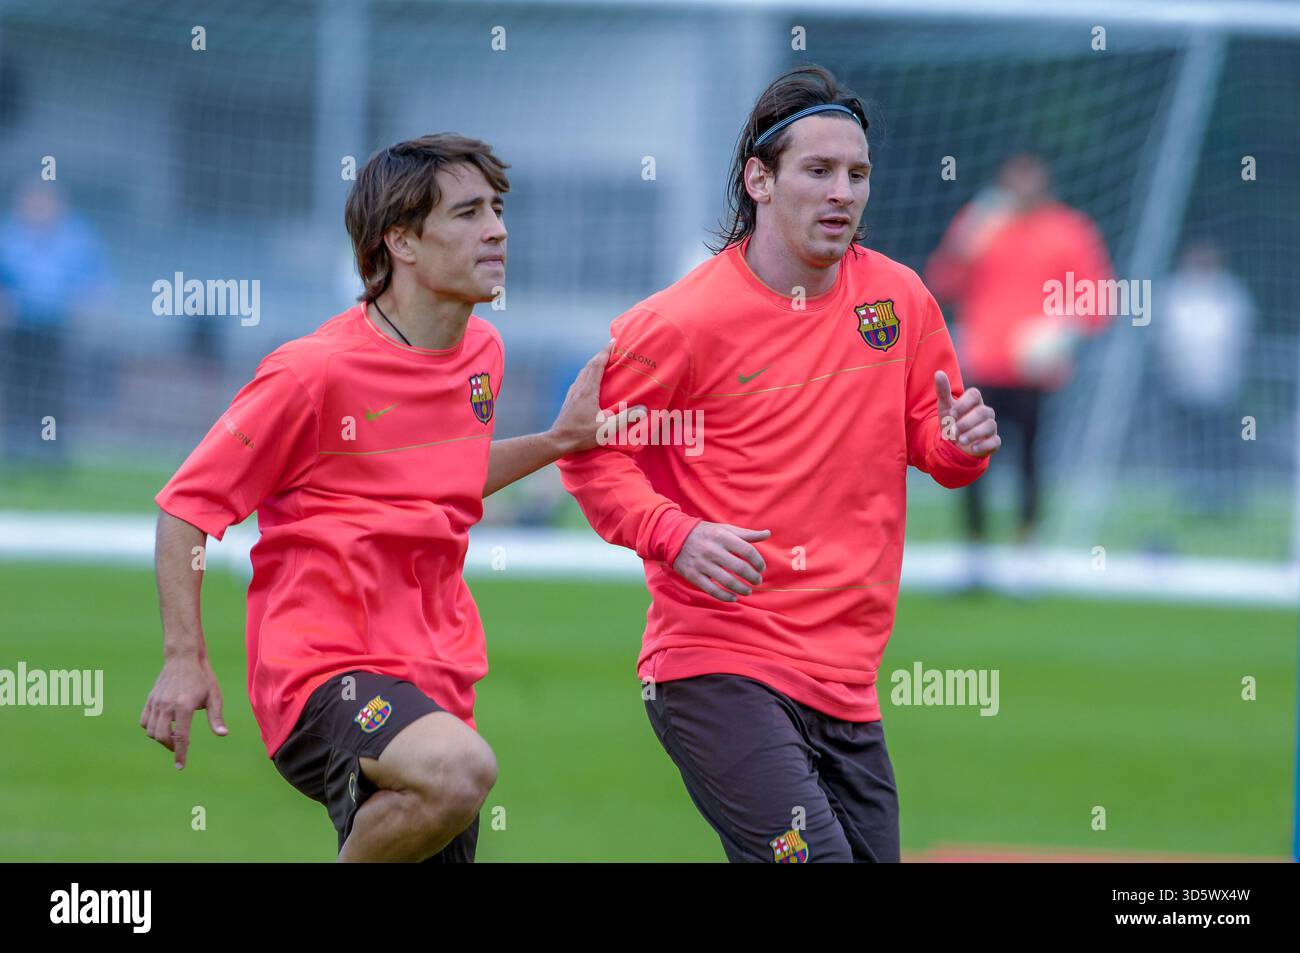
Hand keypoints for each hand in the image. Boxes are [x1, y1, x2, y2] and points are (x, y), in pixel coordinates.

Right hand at [140, 652, 226, 768]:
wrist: (184, 658)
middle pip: (162, 737)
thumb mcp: (214, 696)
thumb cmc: (203, 678)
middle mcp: (167, 706)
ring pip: (151, 731)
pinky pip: (144, 720)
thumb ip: (216, 717)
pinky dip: (151, 728)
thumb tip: (222, 734)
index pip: (180, 737)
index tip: (180, 766)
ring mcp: (156, 702)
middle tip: (180, 746)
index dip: (180, 754)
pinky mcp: (150, 699)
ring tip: (173, 735)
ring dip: (161, 738)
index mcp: (184, 706)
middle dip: (171, 747)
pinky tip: (162, 726)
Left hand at [549, 340, 645, 453]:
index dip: (605, 352)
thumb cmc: (581, 435)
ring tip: (603, 364)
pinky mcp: (569, 401)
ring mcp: (572, 394)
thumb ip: (625, 418)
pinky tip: (590, 382)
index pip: (597, 365)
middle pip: (589, 366)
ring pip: (583, 373)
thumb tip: (643, 409)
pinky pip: (579, 382)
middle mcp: (578, 389)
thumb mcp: (606, 429)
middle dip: (601, 356)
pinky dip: (587, 375)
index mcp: (588, 391)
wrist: (557, 441)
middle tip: (611, 350)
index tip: (613, 341)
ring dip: (593, 365)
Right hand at [672, 521, 770, 602]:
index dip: (758, 562)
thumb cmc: (705, 533)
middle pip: (740, 568)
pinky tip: (733, 597)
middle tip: (757, 581)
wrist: (674, 537)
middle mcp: (713, 550)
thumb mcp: (725, 529)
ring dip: (742, 589)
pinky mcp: (694, 575)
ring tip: (748, 591)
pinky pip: (712, 590)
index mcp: (723, 537)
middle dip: (753, 577)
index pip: (747, 551)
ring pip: (727, 581)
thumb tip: (767, 534)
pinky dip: (725, 596)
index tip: (761, 568)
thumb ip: (746, 534)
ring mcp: (703, 564)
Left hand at [935, 370, 999, 457]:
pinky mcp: (993, 441)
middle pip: (983, 412)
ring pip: (990, 426)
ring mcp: (990, 426)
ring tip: (960, 440)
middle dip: (967, 422)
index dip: (964, 403)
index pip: (975, 394)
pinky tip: (972, 448)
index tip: (952, 413)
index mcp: (974, 401)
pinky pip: (995, 441)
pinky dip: (984, 445)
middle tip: (954, 430)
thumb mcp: (945, 406)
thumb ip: (943, 390)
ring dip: (974, 433)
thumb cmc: (952, 421)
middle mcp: (985, 412)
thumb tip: (939, 373)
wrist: (955, 443)